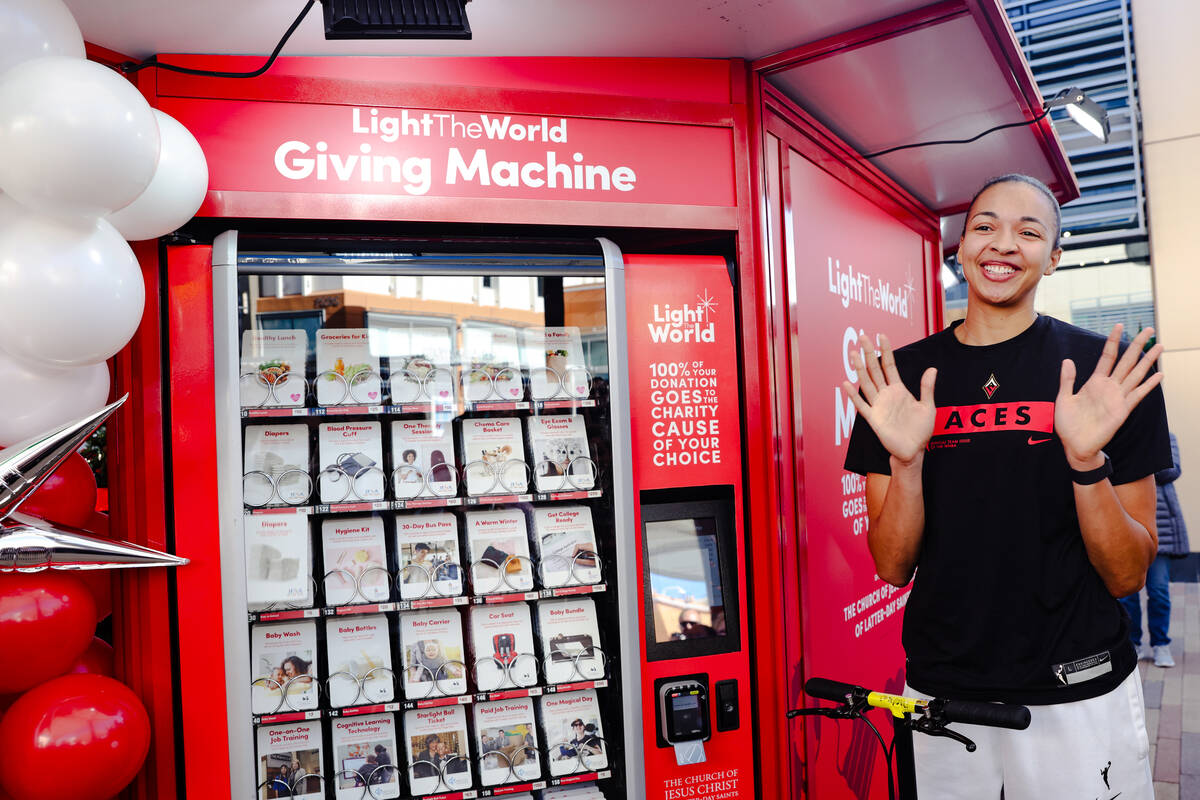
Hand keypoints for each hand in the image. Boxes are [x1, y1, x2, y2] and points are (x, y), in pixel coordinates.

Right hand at [843, 334, 936, 464]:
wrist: (913, 451)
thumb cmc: (921, 430)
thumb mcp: (928, 407)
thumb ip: (927, 388)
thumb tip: (932, 368)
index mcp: (899, 390)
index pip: (890, 366)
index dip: (886, 351)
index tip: (881, 336)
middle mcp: (886, 395)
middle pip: (875, 370)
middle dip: (869, 353)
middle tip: (862, 336)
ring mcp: (878, 405)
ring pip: (866, 383)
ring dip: (859, 368)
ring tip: (852, 354)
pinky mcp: (874, 418)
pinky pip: (861, 405)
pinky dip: (853, 395)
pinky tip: (846, 384)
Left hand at [1055, 324, 1163, 468]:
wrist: (1074, 445)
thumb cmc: (1068, 424)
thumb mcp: (1063, 398)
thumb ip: (1067, 380)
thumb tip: (1067, 360)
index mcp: (1094, 382)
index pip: (1107, 357)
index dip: (1112, 341)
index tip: (1118, 325)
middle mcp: (1109, 387)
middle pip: (1126, 361)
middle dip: (1137, 345)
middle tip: (1149, 330)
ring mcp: (1118, 398)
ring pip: (1136, 374)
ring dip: (1148, 361)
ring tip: (1160, 346)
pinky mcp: (1122, 411)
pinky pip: (1137, 395)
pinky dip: (1148, 385)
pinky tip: (1159, 375)